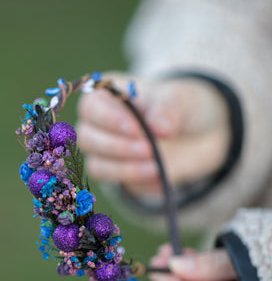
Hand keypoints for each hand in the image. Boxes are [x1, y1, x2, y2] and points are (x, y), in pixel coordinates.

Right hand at [76, 72, 229, 195]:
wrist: (193, 132)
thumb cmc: (176, 106)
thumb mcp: (178, 99)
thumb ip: (168, 109)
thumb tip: (159, 127)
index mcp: (106, 96)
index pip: (91, 107)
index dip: (108, 119)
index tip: (136, 129)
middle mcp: (97, 125)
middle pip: (87, 139)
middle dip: (117, 147)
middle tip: (148, 149)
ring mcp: (104, 153)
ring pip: (97, 166)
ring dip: (125, 169)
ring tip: (156, 167)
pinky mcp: (118, 175)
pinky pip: (119, 184)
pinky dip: (138, 183)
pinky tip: (160, 179)